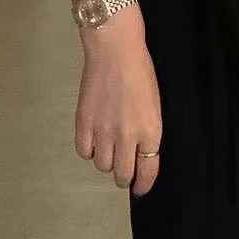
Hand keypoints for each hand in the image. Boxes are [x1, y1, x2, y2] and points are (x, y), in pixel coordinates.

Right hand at [74, 6, 161, 195]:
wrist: (115, 50)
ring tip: (108, 150)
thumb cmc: (139, 70)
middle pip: (123, 174)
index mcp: (150, 131)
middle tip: (124, 174)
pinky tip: (93, 142)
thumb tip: (141, 151)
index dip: (143, 184)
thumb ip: (148, 131)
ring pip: (102, 165)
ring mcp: (103, 131)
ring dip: (106, 162)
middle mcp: (127, 136)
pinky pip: (84, 151)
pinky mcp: (84, 123)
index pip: (148, 170)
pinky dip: (89, 151)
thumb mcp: (154, 105)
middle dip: (125, 178)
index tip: (140, 188)